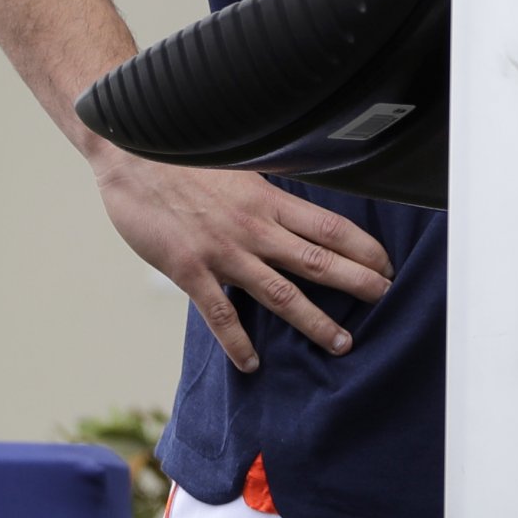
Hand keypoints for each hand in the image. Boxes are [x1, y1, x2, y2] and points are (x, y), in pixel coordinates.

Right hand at [92, 148, 394, 372]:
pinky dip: (238, 341)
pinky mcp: (188, 269)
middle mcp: (253, 227)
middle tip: (386, 299)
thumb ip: (265, 194)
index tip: (386, 264)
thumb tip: (293, 208)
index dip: (363, 247)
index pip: (329, 226)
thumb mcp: (237, 168)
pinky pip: (220, 312)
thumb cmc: (183, 159)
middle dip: (357, 282)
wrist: (131, 154)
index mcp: (268, 199)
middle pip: (317, 259)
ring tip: (341, 342)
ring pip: (280, 292)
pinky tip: (252, 363)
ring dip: (314, 320)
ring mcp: (222, 251)